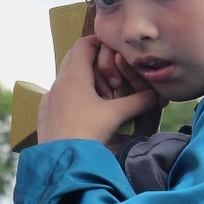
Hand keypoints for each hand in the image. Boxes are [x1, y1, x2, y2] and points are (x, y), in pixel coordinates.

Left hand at [37, 35, 161, 144]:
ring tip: (100, 100)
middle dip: (93, 62)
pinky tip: (84, 113)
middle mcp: (58, 83)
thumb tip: (160, 95)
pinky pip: (58, 95)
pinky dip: (72, 96)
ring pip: (65, 78)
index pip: (84, 44)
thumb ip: (140, 101)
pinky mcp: (44, 113)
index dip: (99, 41)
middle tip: (111, 78)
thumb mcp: (117, 115)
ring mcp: (48, 98)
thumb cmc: (89, 134)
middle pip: (73, 57)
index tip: (112, 48)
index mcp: (74, 76)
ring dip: (84, 81)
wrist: (63, 161)